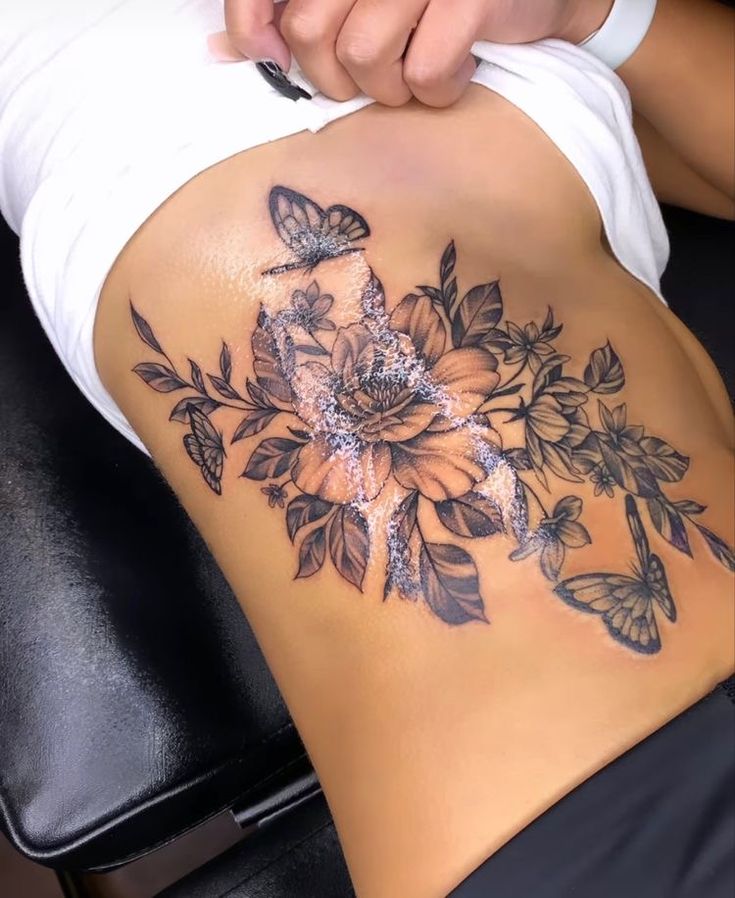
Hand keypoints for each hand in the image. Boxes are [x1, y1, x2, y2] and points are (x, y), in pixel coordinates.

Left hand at [224, 0, 611, 106]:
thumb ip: (311, 10)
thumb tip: (240, 46)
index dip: (253, 21)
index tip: (268, 56)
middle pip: (311, 30)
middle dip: (336, 76)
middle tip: (374, 76)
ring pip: (364, 57)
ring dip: (390, 87)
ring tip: (419, 70)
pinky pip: (422, 74)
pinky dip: (438, 92)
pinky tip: (457, 73)